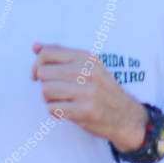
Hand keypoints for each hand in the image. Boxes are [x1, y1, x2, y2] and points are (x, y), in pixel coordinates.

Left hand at [31, 43, 147, 151]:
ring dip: (49, 100)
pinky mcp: (86, 110)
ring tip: (62, 102)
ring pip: (46, 90)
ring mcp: (88, 91)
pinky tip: (67, 112)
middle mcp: (88, 71)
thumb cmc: (102, 91)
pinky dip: (55, 112)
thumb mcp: (88, 67)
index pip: (48, 53)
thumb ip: (61, 55)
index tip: (37, 76)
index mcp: (87, 58)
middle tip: (56, 92)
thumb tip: (35, 46)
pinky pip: (53, 109)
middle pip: (44, 73)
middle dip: (45, 84)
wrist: (128, 117)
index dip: (36, 65)